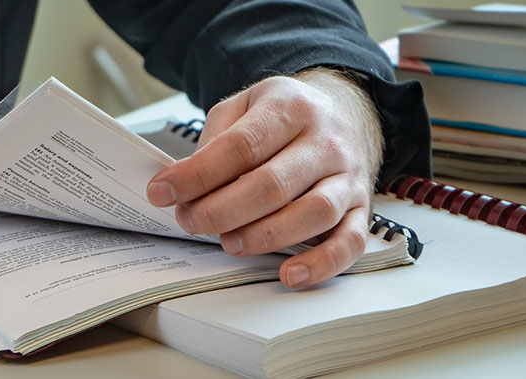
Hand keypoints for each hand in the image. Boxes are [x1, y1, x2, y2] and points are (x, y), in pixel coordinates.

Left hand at [147, 68, 382, 287]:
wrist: (345, 109)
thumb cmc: (286, 115)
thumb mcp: (245, 105)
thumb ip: (215, 139)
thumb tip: (185, 182)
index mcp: (291, 108)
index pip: (240, 146)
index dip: (197, 175)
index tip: (163, 193)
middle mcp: (325, 141)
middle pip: (272, 184)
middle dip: (221, 211)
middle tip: (191, 221)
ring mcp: (348, 176)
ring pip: (313, 213)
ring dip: (264, 237)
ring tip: (230, 243)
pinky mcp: (363, 207)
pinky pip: (351, 241)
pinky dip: (322, 263)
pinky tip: (290, 273)